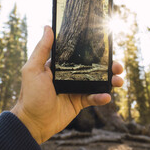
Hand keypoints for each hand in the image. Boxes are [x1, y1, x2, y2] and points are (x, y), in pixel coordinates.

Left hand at [11, 26, 122, 143]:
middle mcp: (69, 75)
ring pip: (97, 82)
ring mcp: (76, 89)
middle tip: (118, 66)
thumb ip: (42, 49)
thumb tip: (48, 27)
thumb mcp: (33, 69)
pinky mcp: (79, 102)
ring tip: (119, 81)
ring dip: (110, 81)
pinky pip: (94, 98)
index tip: (106, 46)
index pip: (79, 54)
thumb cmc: (30, 95)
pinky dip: (102, 97)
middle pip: (93, 67)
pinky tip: (106, 96)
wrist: (33, 123)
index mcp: (60, 65)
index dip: (93, 50)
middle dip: (108, 66)